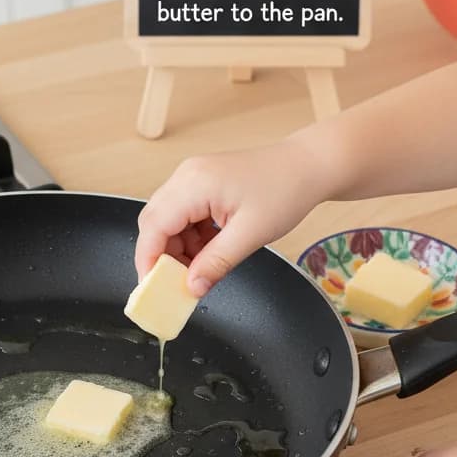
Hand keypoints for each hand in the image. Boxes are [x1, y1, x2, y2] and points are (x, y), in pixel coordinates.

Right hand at [135, 139, 328, 295]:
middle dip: (162, 257)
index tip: (153, 289)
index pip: (153, 227)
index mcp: (194, 184)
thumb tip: (191, 287)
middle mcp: (187, 177)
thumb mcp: (251, 235)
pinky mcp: (202, 184)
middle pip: (155, 223)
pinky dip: (191, 239)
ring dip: (178, 250)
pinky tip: (209, 252)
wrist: (307, 167)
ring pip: (168, 221)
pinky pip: (183, 216)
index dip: (148, 260)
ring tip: (202, 269)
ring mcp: (193, 178)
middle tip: (177, 285)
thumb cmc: (285, 190)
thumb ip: (216, 263)